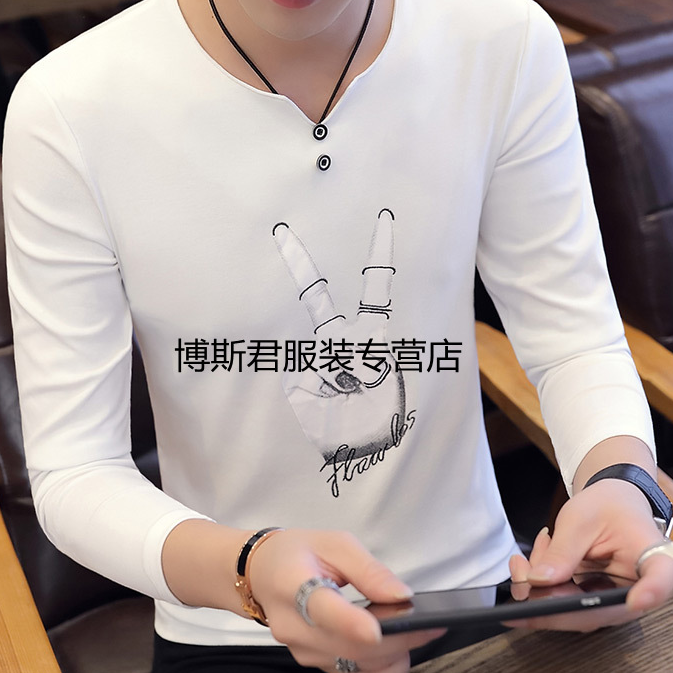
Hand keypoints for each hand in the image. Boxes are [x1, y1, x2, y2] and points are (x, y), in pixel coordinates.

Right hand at [248, 528, 444, 672]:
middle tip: (431, 623)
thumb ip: (369, 569)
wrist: (261, 572)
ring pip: (357, 667)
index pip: (322, 610)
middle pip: (350, 646)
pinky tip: (396, 648)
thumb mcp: (334, 542)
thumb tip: (402, 595)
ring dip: (394, 654)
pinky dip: (382, 669)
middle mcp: (295, 628)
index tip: (377, 630)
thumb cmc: (296, 552)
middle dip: (399, 639)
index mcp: (293, 586)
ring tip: (416, 631)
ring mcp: (304, 652)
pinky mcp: (315, 664)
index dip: (351, 624)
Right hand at [273, 210, 405, 462]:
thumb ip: (367, 356)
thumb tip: (334, 353)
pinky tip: (334, 409)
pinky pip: (309, 379)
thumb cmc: (381, 418)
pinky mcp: (299, 382)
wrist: (363, 454)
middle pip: (320, 303)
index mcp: (371, 334)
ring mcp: (318, 359)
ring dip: (345, 381)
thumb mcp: (389, 380)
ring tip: (353, 401)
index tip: (387, 219)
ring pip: (326, 354)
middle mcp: (341, 340)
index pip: (375, 288)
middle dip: (299, 265)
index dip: (381, 253)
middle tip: (283, 233)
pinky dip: (326, 397)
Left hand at [508, 479, 672, 630]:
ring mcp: (615, 602)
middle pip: (597, 611)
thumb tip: (538, 581)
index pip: (661, 579)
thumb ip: (562, 551)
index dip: (652, 593)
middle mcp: (639, 590)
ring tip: (539, 547)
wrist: (610, 505)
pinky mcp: (595, 604)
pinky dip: (541, 584)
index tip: (636, 600)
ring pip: (570, 612)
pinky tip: (537, 559)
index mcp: (653, 557)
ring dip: (539, 587)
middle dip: (547, 596)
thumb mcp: (580, 519)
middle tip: (521, 569)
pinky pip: (561, 605)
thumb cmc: (605, 507)